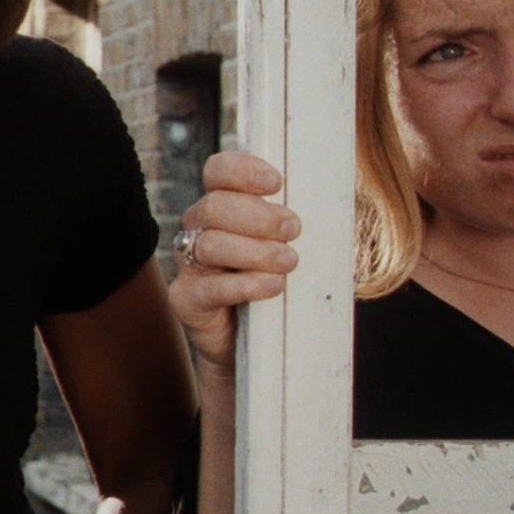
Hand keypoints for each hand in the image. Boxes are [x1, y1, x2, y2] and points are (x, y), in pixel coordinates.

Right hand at [166, 152, 300, 376]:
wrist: (255, 343)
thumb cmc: (275, 281)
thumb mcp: (285, 245)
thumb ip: (291, 221)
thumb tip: (327, 201)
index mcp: (221, 204)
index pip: (218, 171)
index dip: (243, 170)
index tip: (277, 184)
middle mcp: (198, 228)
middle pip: (215, 206)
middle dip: (259, 216)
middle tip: (293, 230)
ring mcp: (189, 263)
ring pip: (211, 244)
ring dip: (256, 251)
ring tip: (289, 262)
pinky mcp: (186, 298)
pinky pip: (210, 287)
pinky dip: (246, 284)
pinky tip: (273, 286)